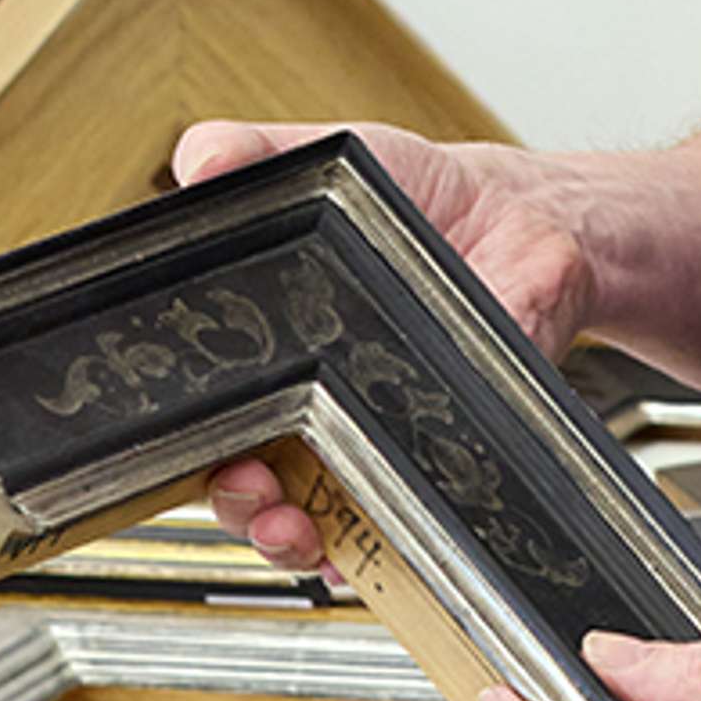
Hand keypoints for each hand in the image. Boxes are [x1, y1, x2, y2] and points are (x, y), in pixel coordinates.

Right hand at [170, 117, 599, 570]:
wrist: (522, 218)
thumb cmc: (414, 197)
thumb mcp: (324, 159)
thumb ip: (252, 152)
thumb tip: (200, 161)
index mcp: (265, 351)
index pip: (202, 416)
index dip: (177, 443)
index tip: (183, 445)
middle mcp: (309, 409)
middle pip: (244, 486)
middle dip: (232, 503)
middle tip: (242, 483)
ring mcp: (372, 442)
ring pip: (313, 525)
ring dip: (289, 538)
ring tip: (290, 521)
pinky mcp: (437, 457)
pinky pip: (399, 529)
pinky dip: (374, 548)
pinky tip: (363, 541)